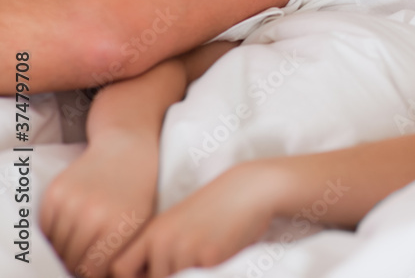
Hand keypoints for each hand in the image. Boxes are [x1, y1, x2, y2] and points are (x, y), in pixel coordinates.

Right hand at [41, 134, 157, 277]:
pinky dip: (53, 234)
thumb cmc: (140, 187)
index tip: (95, 270)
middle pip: (72, 259)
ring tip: (78, 246)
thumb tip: (103, 276)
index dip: (92, 275)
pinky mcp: (55, 192)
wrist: (127, 145)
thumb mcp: (141, 221)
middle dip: (77, 265)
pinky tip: (68, 231)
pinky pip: (45, 227)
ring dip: (64, 250)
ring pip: (56, 245)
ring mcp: (71, 202)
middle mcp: (92, 215)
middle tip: (85, 259)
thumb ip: (121, 251)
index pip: (92, 269)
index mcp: (117, 226)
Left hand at [110, 163, 275, 277]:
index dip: (132, 277)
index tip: (148, 273)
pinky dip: (211, 271)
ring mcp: (185, 249)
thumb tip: (148, 273)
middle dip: (170, 274)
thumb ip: (159, 248)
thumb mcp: (179, 223)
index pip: (120, 268)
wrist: (250, 188)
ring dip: (190, 272)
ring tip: (207, 253)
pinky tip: (222, 253)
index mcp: (153, 231)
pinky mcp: (209, 257)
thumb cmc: (217, 208)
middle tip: (190, 256)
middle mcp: (163, 240)